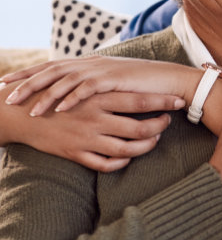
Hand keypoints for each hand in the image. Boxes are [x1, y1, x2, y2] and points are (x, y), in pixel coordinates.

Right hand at [1, 82, 182, 171]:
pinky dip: (121, 163)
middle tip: (168, 122)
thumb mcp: (84, 82)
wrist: (23, 112)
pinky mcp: (76, 154)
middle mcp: (96, 118)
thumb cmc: (60, 93)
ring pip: (127, 150)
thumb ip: (108, 81)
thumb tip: (133, 74)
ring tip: (154, 140)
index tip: (179, 102)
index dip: (163, 102)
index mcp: (99, 97)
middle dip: (159, 127)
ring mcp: (86, 138)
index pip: (140, 100)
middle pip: (139, 128)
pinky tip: (129, 157)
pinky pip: (105, 165)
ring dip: (145, 147)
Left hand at [2, 56, 198, 115]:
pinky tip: (58, 109)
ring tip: (29, 109)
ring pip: (65, 80)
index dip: (28, 74)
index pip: (52, 66)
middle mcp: (91, 63)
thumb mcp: (112, 83)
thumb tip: (76, 90)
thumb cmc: (141, 85)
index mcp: (88, 63)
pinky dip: (71, 98)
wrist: (167, 81)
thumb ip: (93, 83)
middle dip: (27, 82)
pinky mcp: (113, 79)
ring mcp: (102, 70)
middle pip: (51, 70)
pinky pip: (87, 88)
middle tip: (6, 95)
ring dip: (46, 94)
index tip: (7, 83)